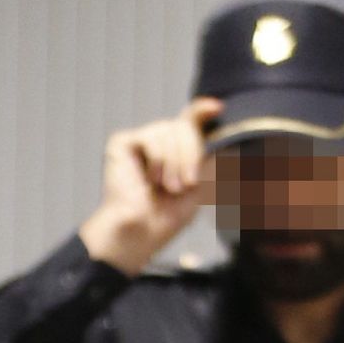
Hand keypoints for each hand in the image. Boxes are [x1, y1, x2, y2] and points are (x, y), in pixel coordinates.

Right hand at [79, 98, 222, 275]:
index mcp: (175, 152)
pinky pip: (151, 136)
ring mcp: (139, 142)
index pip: (189, 122)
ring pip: (169, 130)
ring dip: (175, 162)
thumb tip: (221, 136)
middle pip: (183, 126)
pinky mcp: (122, 143)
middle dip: (191, 154)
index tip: (216, 108)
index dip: (201, 111)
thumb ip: (207, 158)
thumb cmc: (165, 218)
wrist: (140, 234)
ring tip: (168, 187)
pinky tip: (151, 179)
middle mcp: (157, 143)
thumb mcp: (198, 186)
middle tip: (187, 184)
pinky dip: (158, 159)